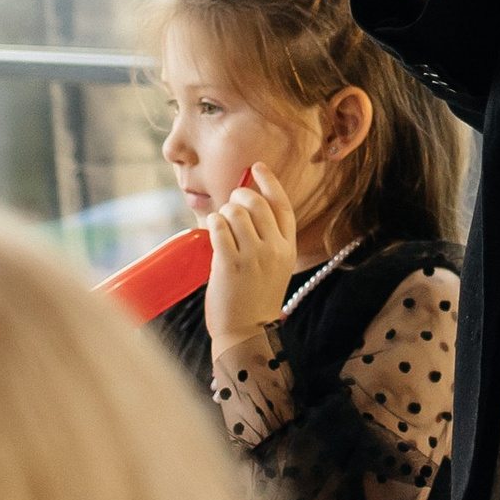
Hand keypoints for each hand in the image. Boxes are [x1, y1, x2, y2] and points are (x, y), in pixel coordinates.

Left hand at [204, 161, 301, 345]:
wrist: (247, 332)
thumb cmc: (256, 298)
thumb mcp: (274, 266)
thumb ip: (267, 238)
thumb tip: (244, 204)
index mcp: (287, 248)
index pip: (282, 205)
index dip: (269, 181)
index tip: (257, 167)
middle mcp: (273, 249)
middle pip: (255, 202)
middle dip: (238, 196)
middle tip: (231, 205)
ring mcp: (252, 257)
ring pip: (235, 212)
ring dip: (223, 213)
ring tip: (221, 226)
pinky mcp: (229, 264)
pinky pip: (218, 228)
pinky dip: (213, 223)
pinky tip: (213, 230)